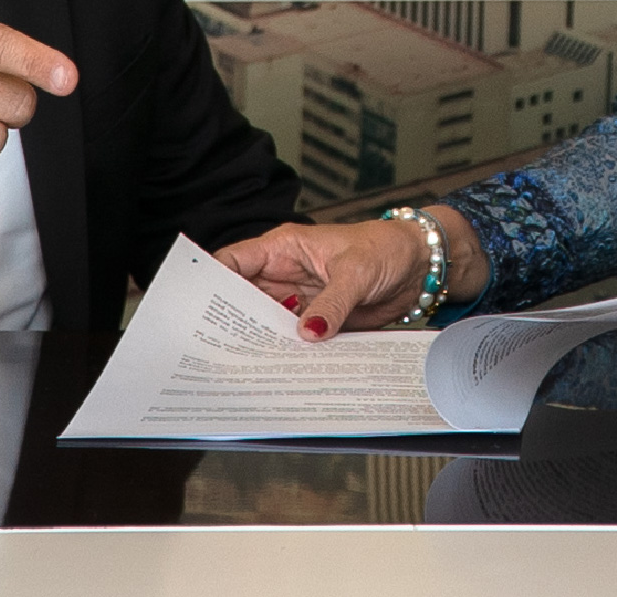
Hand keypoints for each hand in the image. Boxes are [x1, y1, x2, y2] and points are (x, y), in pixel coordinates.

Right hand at [213, 207, 488, 340]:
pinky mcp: (320, 322)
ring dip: (263, 342)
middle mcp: (286, 276)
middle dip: (233, 322)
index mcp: (283, 250)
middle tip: (220, 349)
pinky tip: (285, 368)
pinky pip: (297, 340)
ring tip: (250, 365)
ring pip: (268, 324)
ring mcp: (301, 301)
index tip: (196, 307)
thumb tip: (308, 332)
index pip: (233, 262)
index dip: (211, 282)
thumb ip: (331, 304)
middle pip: (244, 301)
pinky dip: (291, 354)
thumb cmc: (387, 248)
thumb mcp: (356, 272)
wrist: (421, 267)